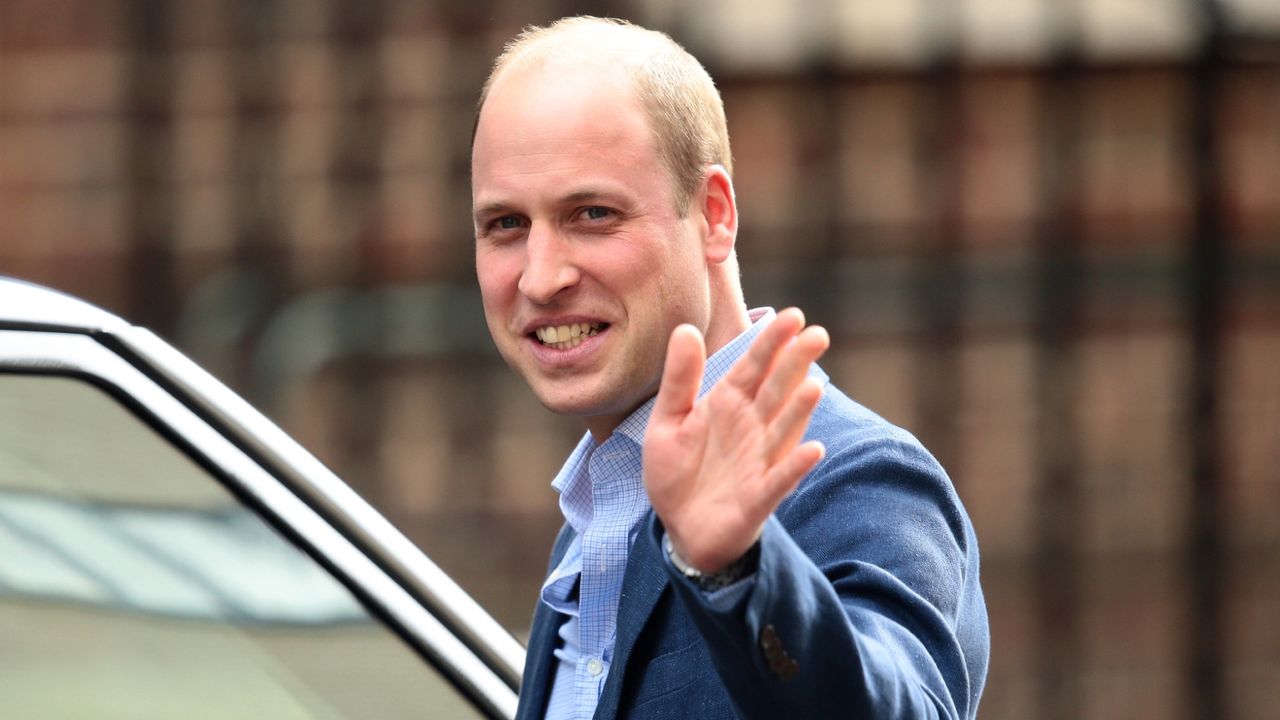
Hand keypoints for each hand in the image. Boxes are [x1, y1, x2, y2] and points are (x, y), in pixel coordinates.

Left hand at [644, 308, 829, 572]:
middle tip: (817, 335)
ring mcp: (759, 459)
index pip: (754, 366)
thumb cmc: (677, 471)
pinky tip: (813, 449)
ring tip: (813, 385)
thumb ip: (680, 379)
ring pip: (783, 429)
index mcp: (729, 403)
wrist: (679, 528)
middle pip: (777, 390)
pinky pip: (780, 478)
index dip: (772, 342)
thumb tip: (685, 329)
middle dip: (796, 364)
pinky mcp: (760, 496)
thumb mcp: (667, 420)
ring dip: (798, 410)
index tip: (793, 316)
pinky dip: (796, 465)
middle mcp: (752, 426)